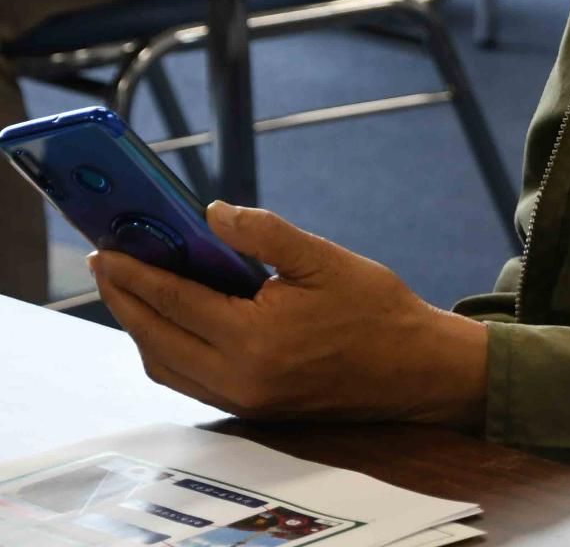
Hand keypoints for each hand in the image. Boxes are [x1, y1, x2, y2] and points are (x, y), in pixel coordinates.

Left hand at [91, 202, 488, 425]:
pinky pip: (190, 380)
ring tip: (128, 289)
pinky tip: (169, 320)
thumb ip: (264, 233)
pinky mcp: (251, 408)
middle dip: (124, 301)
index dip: (135, 274)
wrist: (414, 369)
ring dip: (141, 328)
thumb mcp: (322, 257)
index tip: (105, 251)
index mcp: (254, 340)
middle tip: (104, 265)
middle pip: (157, 339)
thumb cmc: (374, 308)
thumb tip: (212, 213)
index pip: (174, 302)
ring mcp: (243, 399)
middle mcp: (239, 378)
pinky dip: (167, 349)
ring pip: (167, 367)